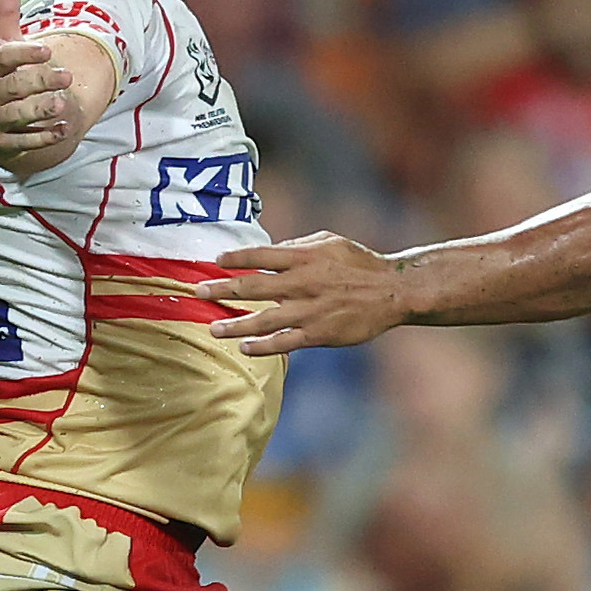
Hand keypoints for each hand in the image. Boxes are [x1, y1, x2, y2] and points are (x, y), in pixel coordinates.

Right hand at [0, 0, 76, 168]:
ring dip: (40, 111)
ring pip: (17, 116)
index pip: (3, 57)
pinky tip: (64, 131)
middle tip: (67, 78)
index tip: (48, 50)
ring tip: (62, 105)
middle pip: (14, 86)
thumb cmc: (5, 75)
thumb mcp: (4, 45)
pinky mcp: (4, 143)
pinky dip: (44, 138)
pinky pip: (24, 142)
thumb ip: (7, 13)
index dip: (24, 53)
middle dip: (40, 81)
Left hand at [200, 231, 407, 352]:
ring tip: (213, 327)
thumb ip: (297, 246)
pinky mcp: (319, 334)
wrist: (392, 291)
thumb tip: (269, 252)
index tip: (216, 261)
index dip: (235, 258)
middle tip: (198, 291)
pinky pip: (285, 342)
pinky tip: (245, 348)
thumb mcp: (329, 242)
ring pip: (263, 319)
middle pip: (253, 287)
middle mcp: (302, 283)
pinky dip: (263, 346)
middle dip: (222, 289)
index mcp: (304, 257)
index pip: (260, 255)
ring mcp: (310, 311)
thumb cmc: (359, 264)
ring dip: (235, 324)